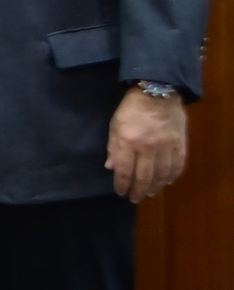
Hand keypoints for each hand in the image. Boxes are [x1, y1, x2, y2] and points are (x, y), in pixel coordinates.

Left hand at [106, 87, 186, 202]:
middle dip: (138, 191)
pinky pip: (178, 165)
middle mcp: (147, 147)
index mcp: (128, 142)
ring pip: (161, 175)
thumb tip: (110, 168)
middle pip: (143, 177)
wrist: (157, 90)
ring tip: (150, 192)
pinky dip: (173, 176)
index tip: (120, 192)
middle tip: (135, 198)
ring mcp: (165, 146)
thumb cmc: (131, 108)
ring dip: (155, 187)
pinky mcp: (179, 143)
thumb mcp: (115, 125)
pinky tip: (168, 182)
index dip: (122, 185)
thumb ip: (113, 147)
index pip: (124, 171)